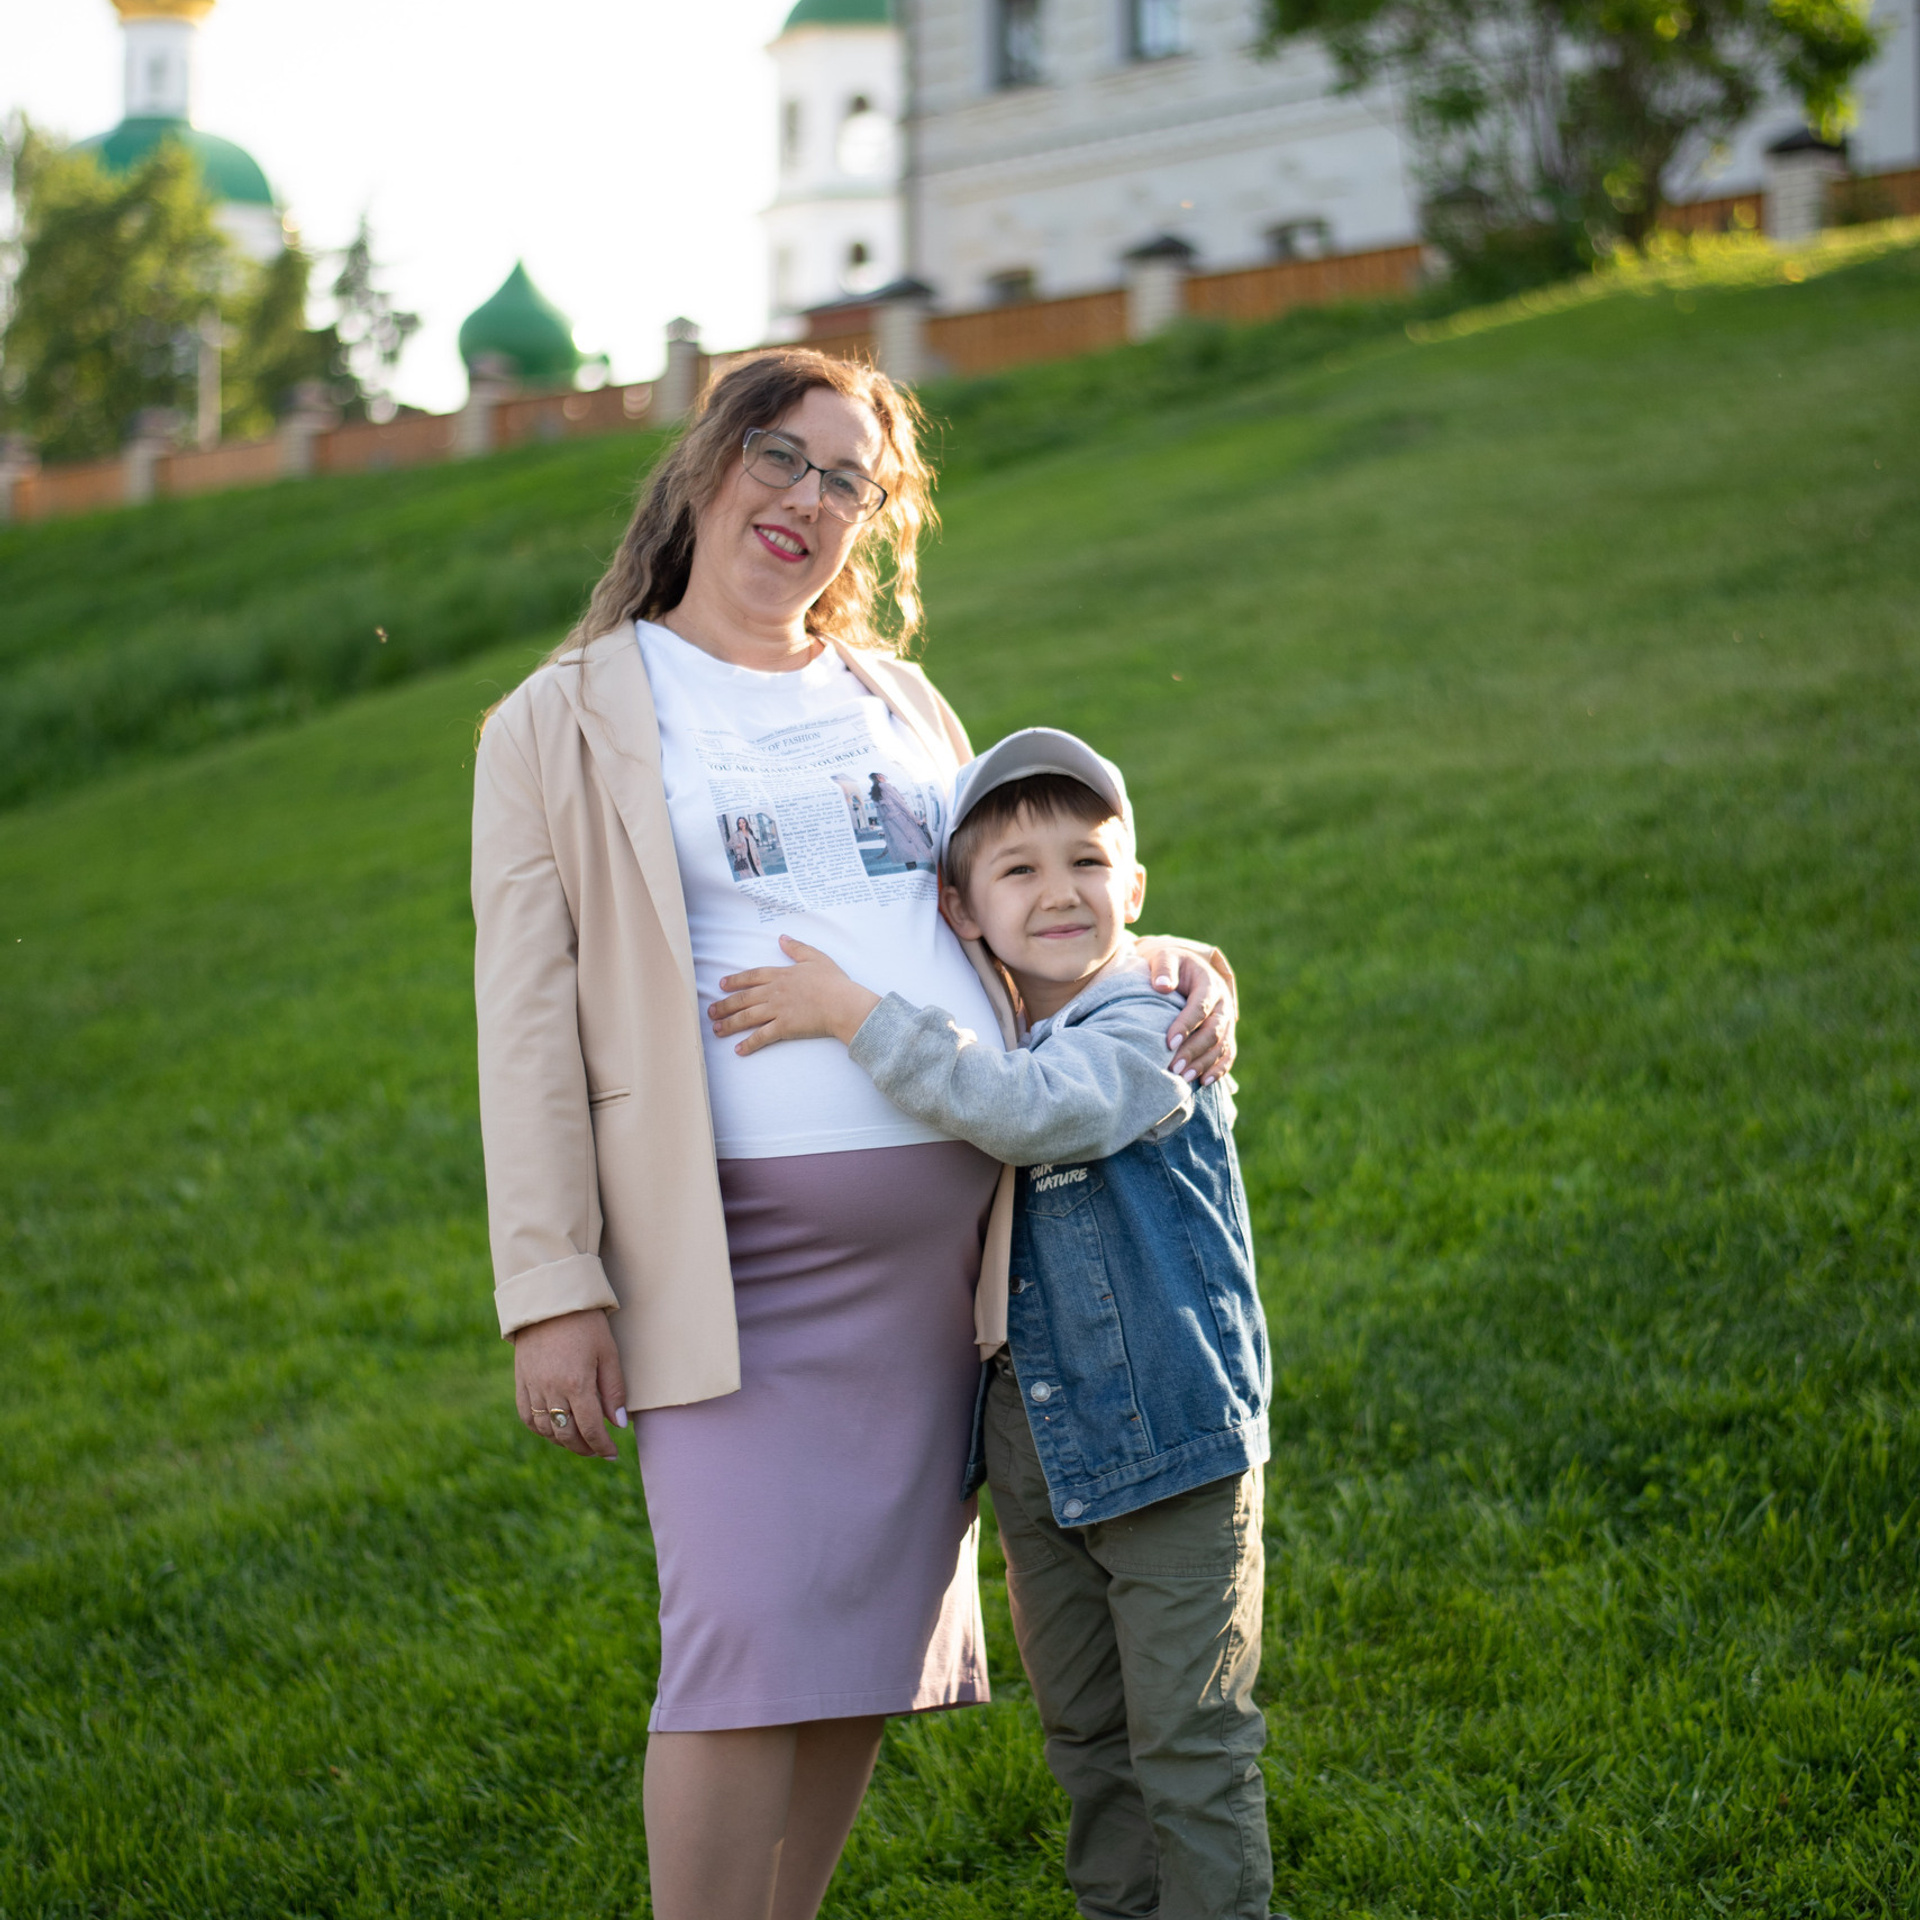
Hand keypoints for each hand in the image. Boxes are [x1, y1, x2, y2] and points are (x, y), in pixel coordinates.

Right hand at [514, 1308, 628, 1459]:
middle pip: (567, 1434)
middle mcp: (551, 1390)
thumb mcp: (608, 1352)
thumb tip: (618, 1424)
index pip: (590, 1428)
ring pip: (546, 1429)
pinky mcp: (521, 1380)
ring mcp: (532, 1386)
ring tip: (579, 1442)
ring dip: (563, 1442)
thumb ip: (614, 1390)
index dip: (602, 1446)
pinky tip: (553, 1430)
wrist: (550, 1300)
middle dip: (584, 1448)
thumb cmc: (586, 1323)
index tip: (612, 1454)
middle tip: (598, 1450)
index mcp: (576, 1383)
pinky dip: (540, 1429)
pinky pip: (526, 1415)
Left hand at [710, 937, 881, 1055]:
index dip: (735, 981)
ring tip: (716, 1030)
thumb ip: (797, 948)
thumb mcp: (816, 957)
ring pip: (746, 1017)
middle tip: (711, 1011)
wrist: (842, 1003)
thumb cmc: (833, 981)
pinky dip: (748, 1044)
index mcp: (781, 975)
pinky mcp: (783, 1027)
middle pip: (743, 999)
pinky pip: (761, 1037)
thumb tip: (782, 938)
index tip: (722, 985)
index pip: (751, 976)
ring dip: (729, 1024)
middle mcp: (774, 992)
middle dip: (724, 1005)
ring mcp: (777, 1010)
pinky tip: (738, 1050)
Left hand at [1135, 940, 1237, 1085]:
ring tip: (1184, 1078)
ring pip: (1222, 1045)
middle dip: (1194, 1051)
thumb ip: (1164, 968)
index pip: (1200, 1007)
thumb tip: (1163, 986)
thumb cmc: (1170, 964)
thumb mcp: (1164, 957)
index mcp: (1209, 983)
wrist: (1182, 968)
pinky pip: (1228, 1054)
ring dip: (1204, 1064)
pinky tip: (1204, 1082)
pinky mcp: (1226, 1033)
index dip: (1186, 1025)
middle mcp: (1223, 1003)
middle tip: (1174, 1068)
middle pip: (1214, 1031)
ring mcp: (1227, 1020)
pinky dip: (1218, 1069)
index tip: (1169, 1042)